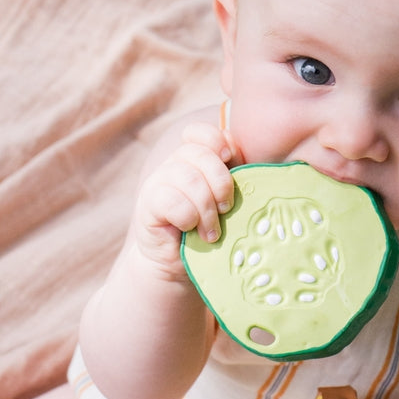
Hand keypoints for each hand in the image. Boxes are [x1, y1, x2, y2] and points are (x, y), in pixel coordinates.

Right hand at [133, 122, 240, 273]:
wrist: (177, 265)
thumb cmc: (208, 231)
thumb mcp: (226, 202)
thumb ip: (237, 178)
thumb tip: (252, 157)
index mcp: (194, 159)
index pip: (198, 132)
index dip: (215, 140)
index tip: (229, 158)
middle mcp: (173, 165)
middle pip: (198, 154)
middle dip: (220, 182)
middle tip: (227, 209)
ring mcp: (158, 182)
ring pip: (187, 177)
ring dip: (206, 207)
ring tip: (213, 231)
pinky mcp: (147, 204)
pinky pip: (171, 200)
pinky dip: (189, 218)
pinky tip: (195, 233)